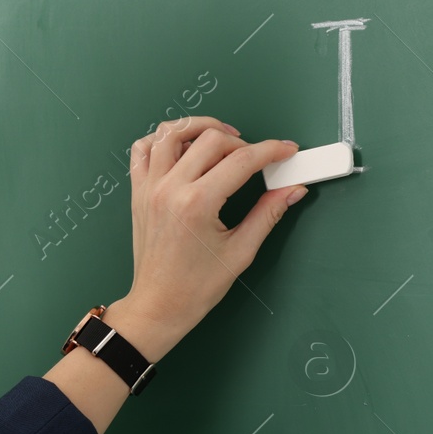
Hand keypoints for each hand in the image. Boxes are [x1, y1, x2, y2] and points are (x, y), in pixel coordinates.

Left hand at [104, 116, 304, 361]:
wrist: (159, 305)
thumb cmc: (197, 286)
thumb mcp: (241, 251)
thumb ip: (269, 213)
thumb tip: (293, 189)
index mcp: (197, 204)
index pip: (241, 160)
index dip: (271, 151)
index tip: (287, 150)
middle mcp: (170, 189)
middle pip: (211, 139)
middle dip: (241, 141)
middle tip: (256, 157)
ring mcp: (150, 188)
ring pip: (171, 133)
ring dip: (200, 128)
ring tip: (221, 140)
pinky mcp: (138, 192)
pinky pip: (142, 150)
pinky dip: (162, 140)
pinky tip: (183, 149)